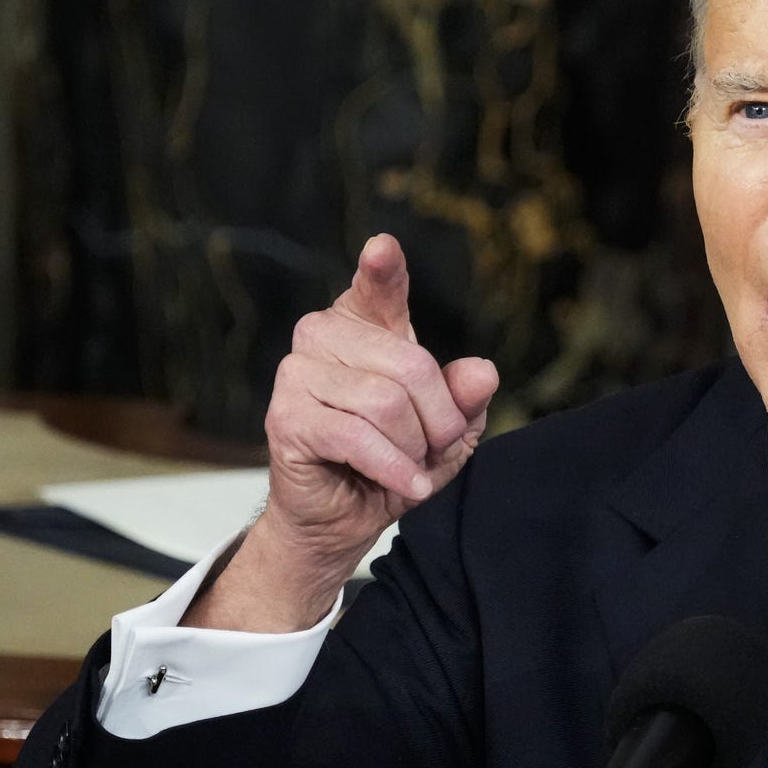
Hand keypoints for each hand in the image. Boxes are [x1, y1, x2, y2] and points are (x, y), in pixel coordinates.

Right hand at [193, 234, 499, 630]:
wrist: (342, 518)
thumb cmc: (393, 461)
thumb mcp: (446, 431)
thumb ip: (464, 398)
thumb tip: (482, 372)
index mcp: (363, 325)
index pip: (378, 288)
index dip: (383, 269)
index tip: (383, 249)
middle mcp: (323, 335)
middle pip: (410, 364)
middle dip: (437, 419)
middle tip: (432, 449)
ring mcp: (297, 373)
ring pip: (385, 402)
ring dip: (412, 449)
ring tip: (408, 466)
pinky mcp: (285, 417)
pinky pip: (357, 436)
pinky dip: (394, 467)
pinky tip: (407, 485)